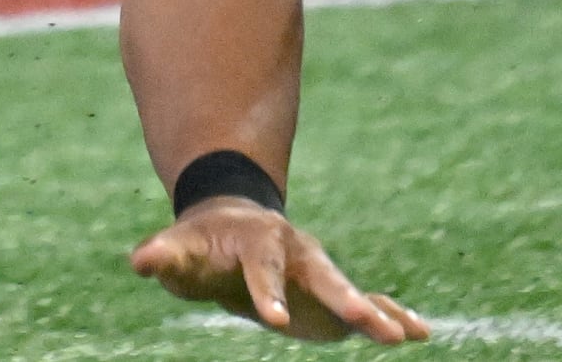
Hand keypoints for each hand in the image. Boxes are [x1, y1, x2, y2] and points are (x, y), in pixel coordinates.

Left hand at [130, 198, 428, 344]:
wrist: (229, 226)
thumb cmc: (201, 245)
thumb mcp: (180, 250)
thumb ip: (165, 256)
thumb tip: (141, 260)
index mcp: (257, 243)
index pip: (262, 269)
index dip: (267, 293)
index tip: (274, 320)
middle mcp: (296, 253)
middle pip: (321, 274)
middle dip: (342, 296)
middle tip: (363, 319)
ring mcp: (319, 271)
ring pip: (350, 289)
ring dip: (377, 310)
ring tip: (406, 334)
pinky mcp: (333, 293)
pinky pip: (369, 302)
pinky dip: (394, 314)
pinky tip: (420, 332)